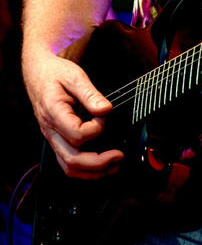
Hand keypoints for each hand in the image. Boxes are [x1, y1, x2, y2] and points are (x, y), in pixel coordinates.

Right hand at [22, 49, 124, 178]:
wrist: (38, 73)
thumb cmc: (55, 73)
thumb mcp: (74, 76)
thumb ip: (90, 94)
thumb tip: (105, 110)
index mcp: (53, 113)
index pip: (76, 134)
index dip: (96, 129)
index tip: (105, 115)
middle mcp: (50, 131)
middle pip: (72, 159)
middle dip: (98, 162)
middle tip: (119, 155)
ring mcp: (52, 138)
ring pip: (69, 166)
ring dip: (92, 171)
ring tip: (114, 165)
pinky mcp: (57, 140)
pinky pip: (68, 161)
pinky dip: (85, 168)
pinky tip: (100, 164)